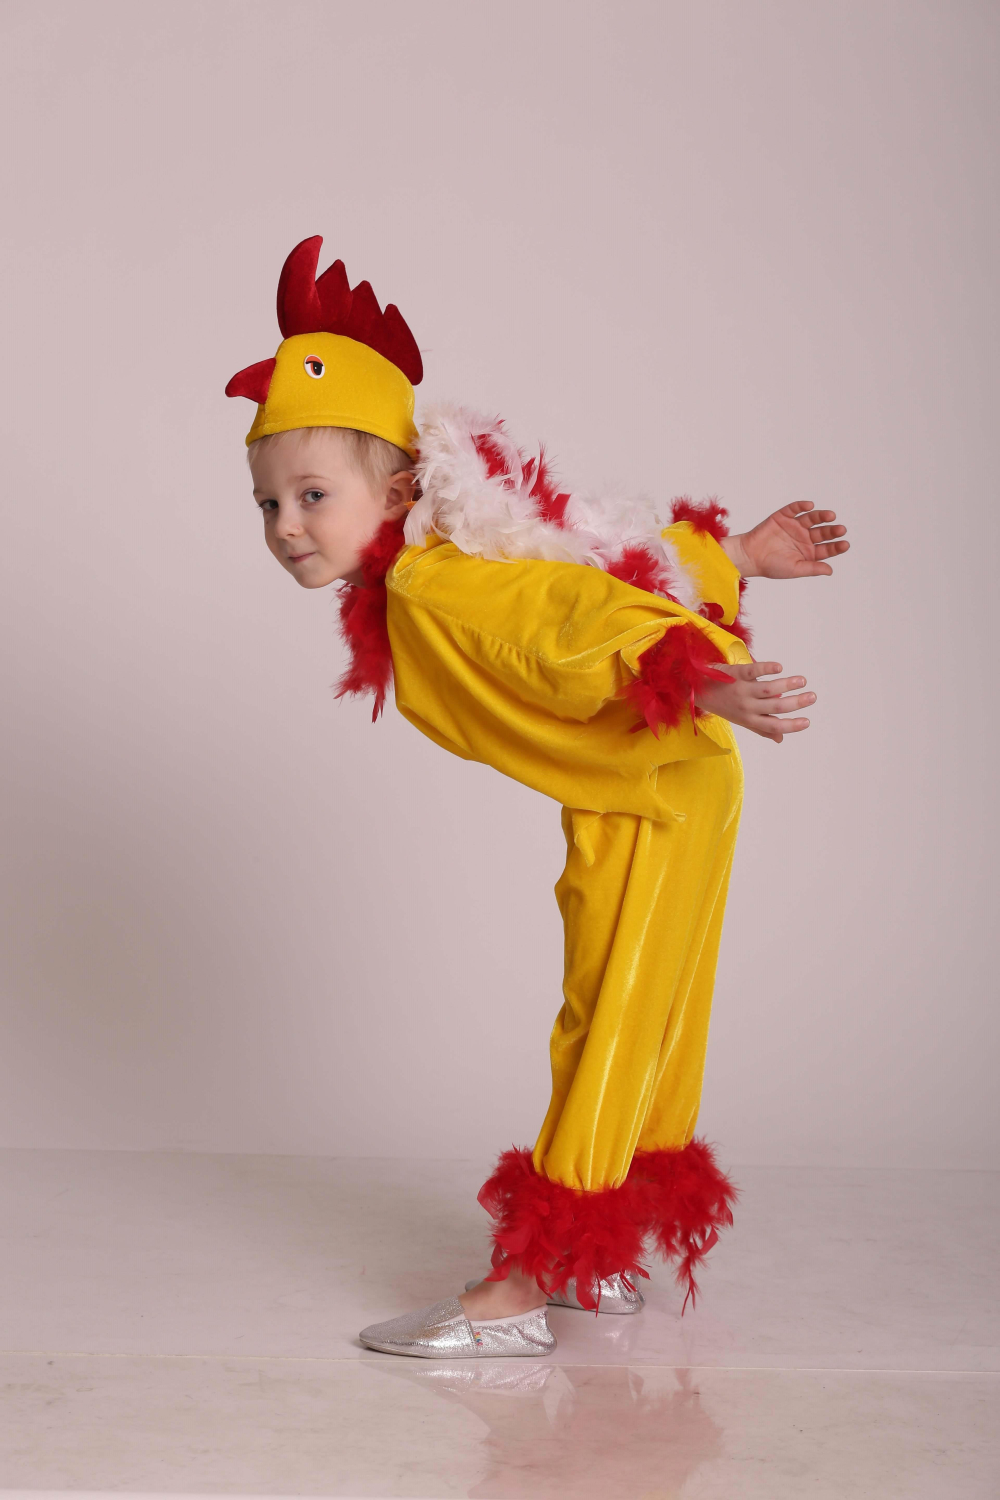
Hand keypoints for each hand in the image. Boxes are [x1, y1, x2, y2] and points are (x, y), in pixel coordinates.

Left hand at [694, 661, 814, 742]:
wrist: (696, 689)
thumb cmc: (723, 704)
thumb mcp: (741, 719)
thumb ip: (762, 727)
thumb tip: (781, 739)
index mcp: (749, 719)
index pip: (773, 726)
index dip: (791, 725)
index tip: (807, 721)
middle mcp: (746, 707)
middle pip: (774, 707)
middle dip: (796, 703)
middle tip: (812, 696)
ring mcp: (740, 690)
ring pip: (766, 690)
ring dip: (786, 685)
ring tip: (802, 680)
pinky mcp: (735, 674)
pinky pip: (752, 671)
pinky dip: (766, 669)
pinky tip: (779, 667)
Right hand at [722, 501, 849, 578]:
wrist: (749, 556)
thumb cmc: (771, 566)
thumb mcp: (794, 569)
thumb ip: (812, 568)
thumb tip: (830, 570)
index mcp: (808, 552)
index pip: (827, 548)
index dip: (836, 546)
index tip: (845, 544)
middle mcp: (804, 538)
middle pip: (822, 532)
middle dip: (832, 531)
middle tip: (840, 529)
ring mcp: (794, 526)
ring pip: (812, 518)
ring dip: (821, 516)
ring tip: (830, 516)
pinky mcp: (783, 516)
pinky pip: (794, 509)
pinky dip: (802, 506)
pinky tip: (810, 506)